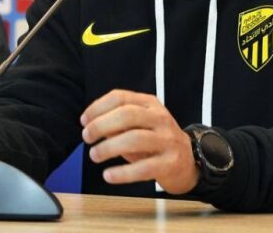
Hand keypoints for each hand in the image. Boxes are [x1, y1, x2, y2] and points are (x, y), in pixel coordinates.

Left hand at [80, 89, 197, 194]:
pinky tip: (108, 175)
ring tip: (94, 155)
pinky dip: (123, 173)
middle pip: (127, 115)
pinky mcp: (171, 163)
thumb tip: (92, 126)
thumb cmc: (155, 141)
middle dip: (101, 125)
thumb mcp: (138, 125)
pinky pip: (144, 168)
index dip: (97, 107)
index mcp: (149, 104)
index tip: (83, 121)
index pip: (120, 97)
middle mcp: (160, 118)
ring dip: (108, 147)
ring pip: (134, 139)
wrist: (189, 162)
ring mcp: (168, 140)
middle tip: (86, 137)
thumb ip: (117, 123)